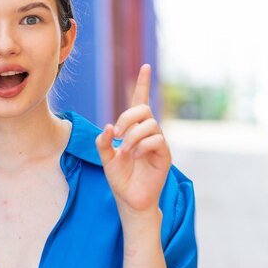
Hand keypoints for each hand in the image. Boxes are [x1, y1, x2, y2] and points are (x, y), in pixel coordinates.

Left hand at [95, 64, 171, 220]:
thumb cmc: (120, 179)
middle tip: (117, 133)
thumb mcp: (105, 158)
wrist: (130, 200)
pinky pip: (157, 140)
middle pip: (143, 110)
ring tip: (124, 150)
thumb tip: (108, 127)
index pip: (140, 102)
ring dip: (133, 135)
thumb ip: (103, 142)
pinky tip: (135, 155)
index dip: (142, 85)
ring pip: (150, 124)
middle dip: (128, 117)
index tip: (145, 67)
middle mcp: (147, 133)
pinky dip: (142, 145)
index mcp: (133, 130)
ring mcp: (157, 143)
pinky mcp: (164, 155)